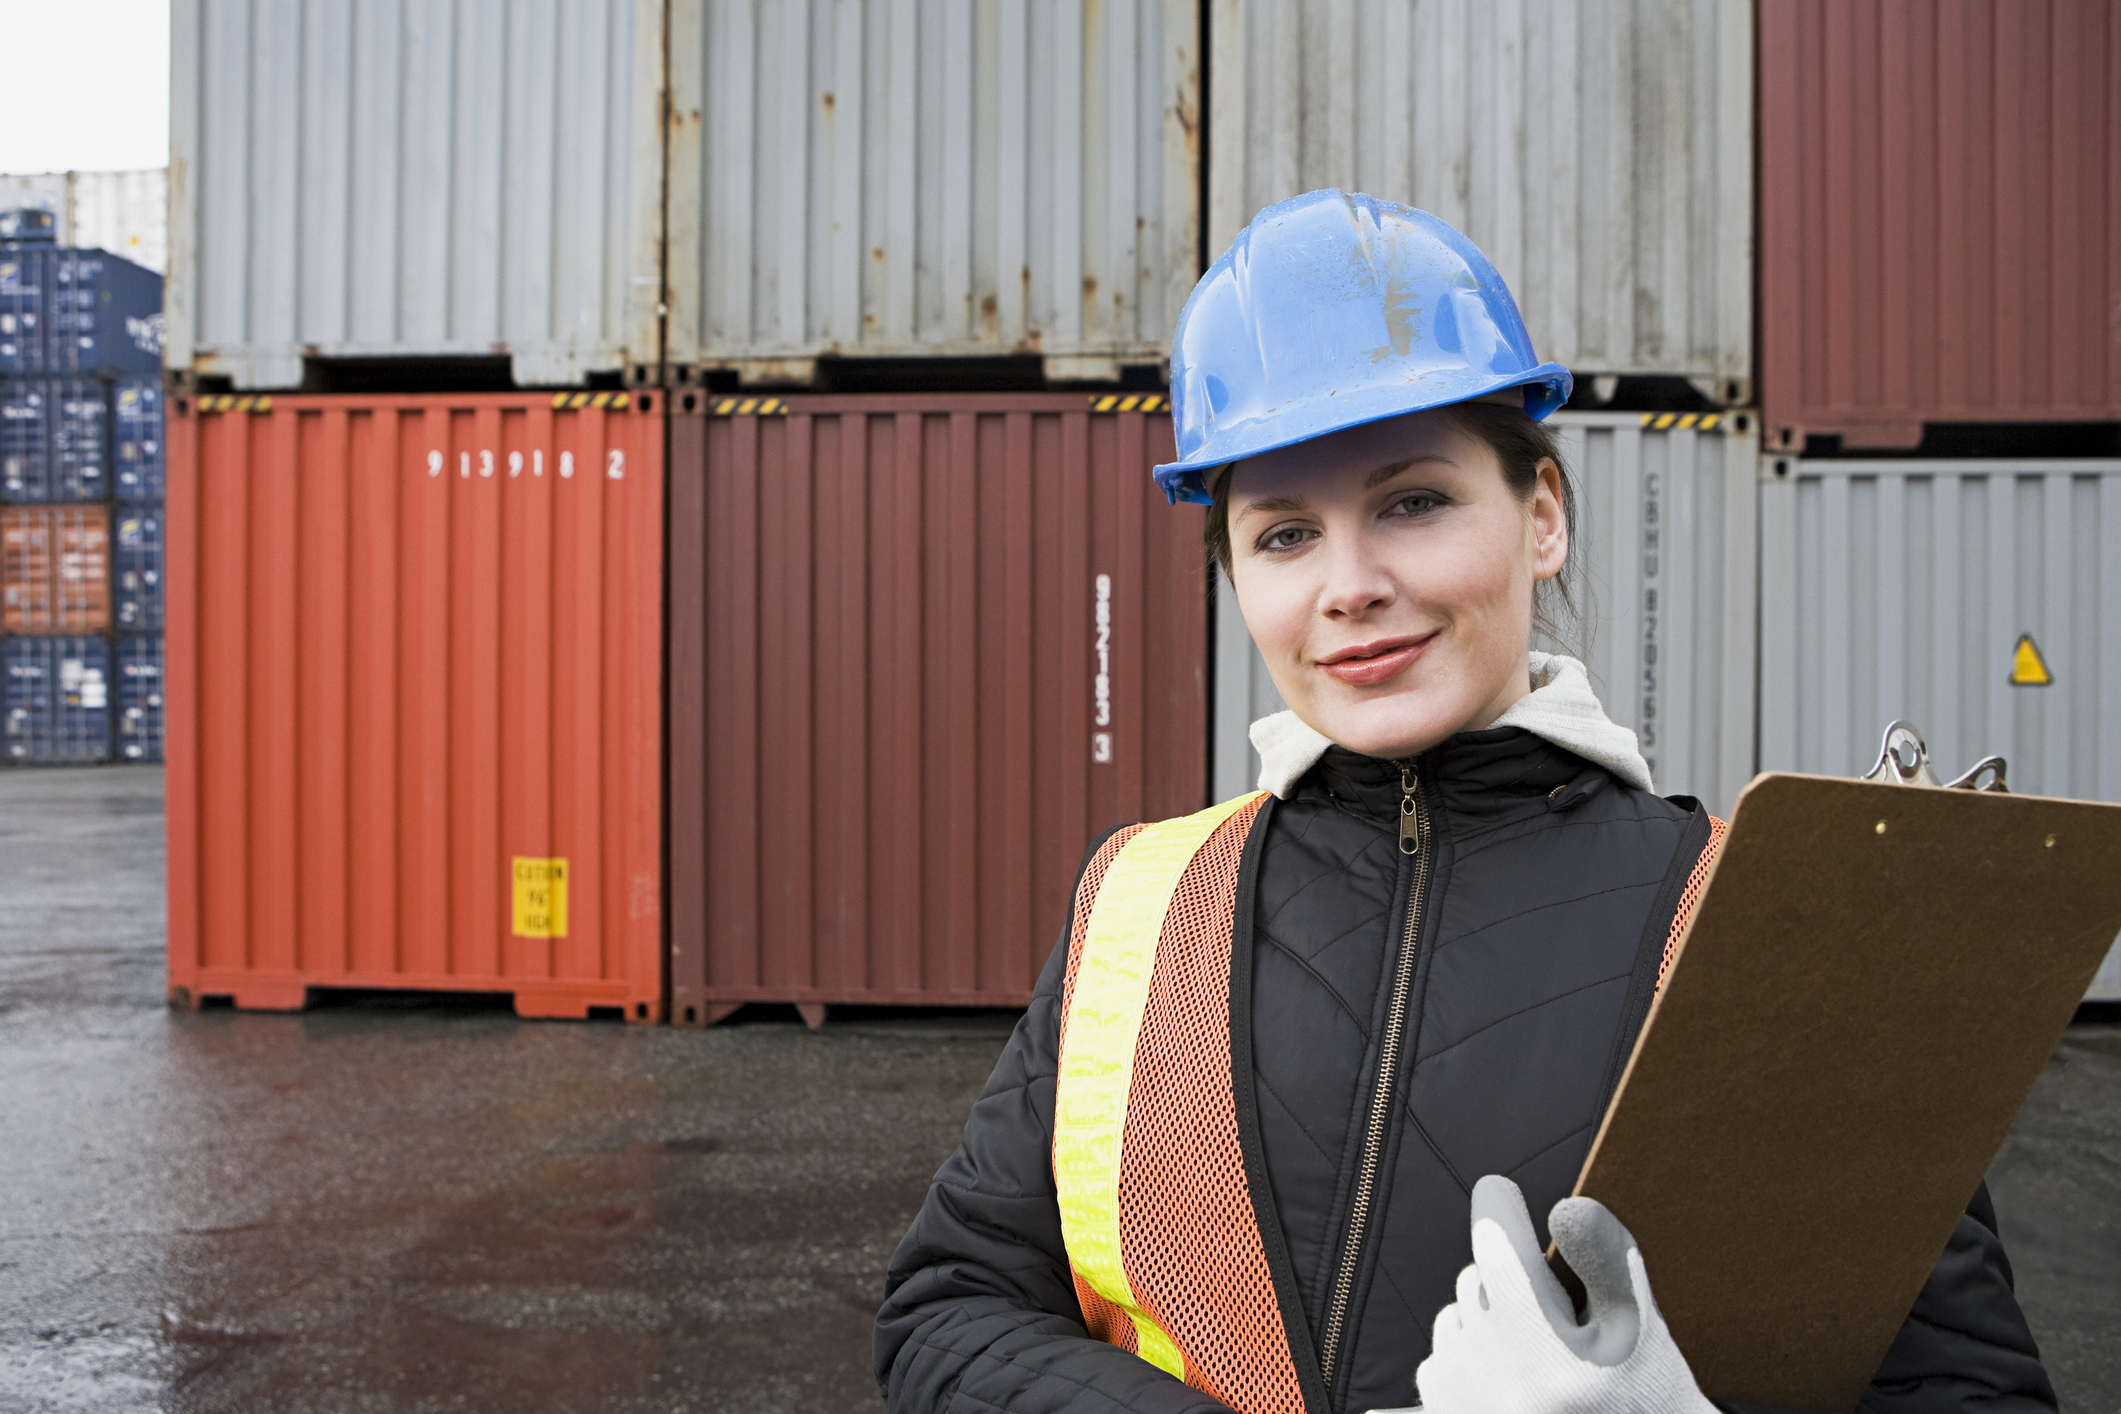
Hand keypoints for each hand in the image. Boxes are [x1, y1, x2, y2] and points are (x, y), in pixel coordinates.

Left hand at [1413, 1175, 1716, 1413]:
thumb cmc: (1640, 1391)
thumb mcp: (1639, 1325)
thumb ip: (1607, 1260)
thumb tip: (1564, 1209)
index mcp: (1554, 1364)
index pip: (1502, 1258)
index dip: (1498, 1211)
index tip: (1499, 1190)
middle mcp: (1500, 1392)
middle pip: (1476, 1283)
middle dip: (1506, 1279)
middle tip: (1551, 1312)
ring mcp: (1464, 1409)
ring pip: (1455, 1316)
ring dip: (1485, 1319)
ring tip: (1535, 1356)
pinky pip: (1440, 1356)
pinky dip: (1469, 1355)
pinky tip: (1511, 1379)